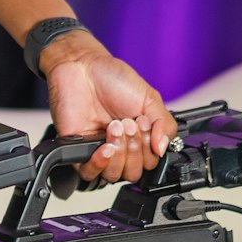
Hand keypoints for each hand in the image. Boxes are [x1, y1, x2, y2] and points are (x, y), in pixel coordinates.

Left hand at [39, 35, 176, 184]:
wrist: (82, 65)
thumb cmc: (112, 78)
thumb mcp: (149, 97)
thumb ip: (164, 124)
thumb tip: (163, 149)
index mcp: (138, 139)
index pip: (150, 163)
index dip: (150, 148)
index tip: (144, 123)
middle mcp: (120, 148)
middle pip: (134, 173)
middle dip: (135, 148)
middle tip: (129, 123)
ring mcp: (98, 150)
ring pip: (114, 175)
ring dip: (119, 152)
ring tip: (114, 126)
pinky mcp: (77, 150)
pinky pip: (89, 173)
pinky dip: (99, 163)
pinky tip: (104, 146)